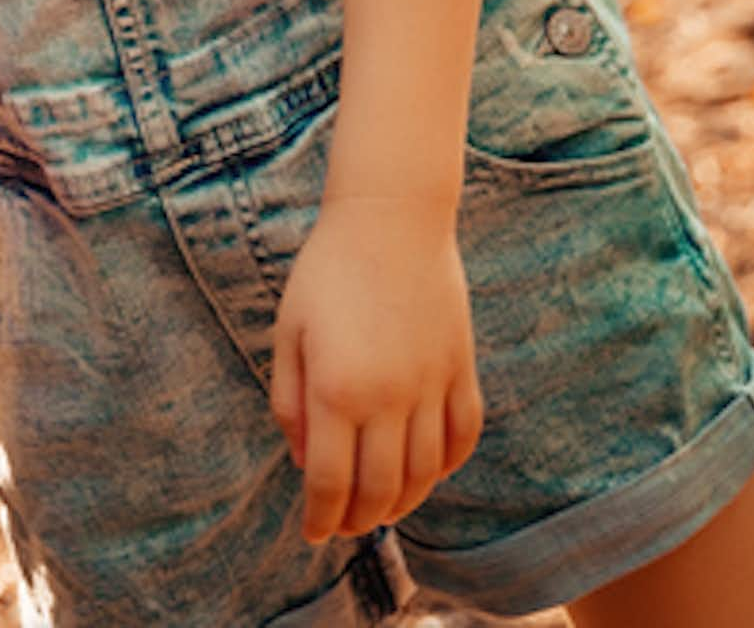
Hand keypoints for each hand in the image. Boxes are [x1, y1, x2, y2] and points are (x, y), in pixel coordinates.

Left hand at [269, 195, 482, 542]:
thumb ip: (291, 401)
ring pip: (425, 473)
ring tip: (382, 508)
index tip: (312, 534)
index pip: (331, 482)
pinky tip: (428, 472)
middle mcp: (390, 398)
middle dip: (359, 518)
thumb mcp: (289, 331)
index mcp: (338, 389)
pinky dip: (447, 466)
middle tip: (345, 526)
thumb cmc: (327, 271)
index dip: (321, 517)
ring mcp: (432, 386)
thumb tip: (303, 463)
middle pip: (381, 488)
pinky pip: (462, 438)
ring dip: (403, 502)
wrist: (390, 219)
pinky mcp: (463, 370)